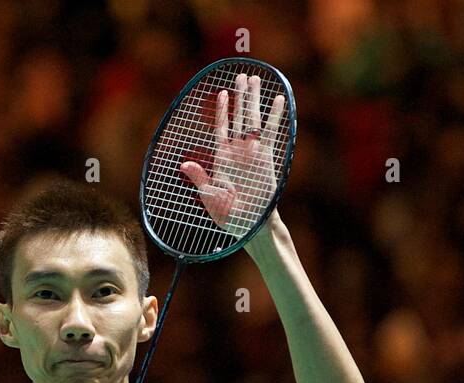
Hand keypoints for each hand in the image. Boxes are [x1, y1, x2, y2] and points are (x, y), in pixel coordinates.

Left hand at [180, 73, 283, 235]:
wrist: (251, 225)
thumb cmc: (228, 214)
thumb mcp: (210, 196)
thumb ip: (200, 177)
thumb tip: (185, 163)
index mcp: (222, 158)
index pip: (221, 128)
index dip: (222, 111)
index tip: (223, 93)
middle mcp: (237, 151)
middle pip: (239, 117)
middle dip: (241, 97)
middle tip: (243, 75)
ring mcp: (253, 152)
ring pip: (253, 120)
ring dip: (255, 100)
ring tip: (256, 80)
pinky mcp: (267, 156)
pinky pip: (271, 132)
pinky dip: (274, 116)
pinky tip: (278, 100)